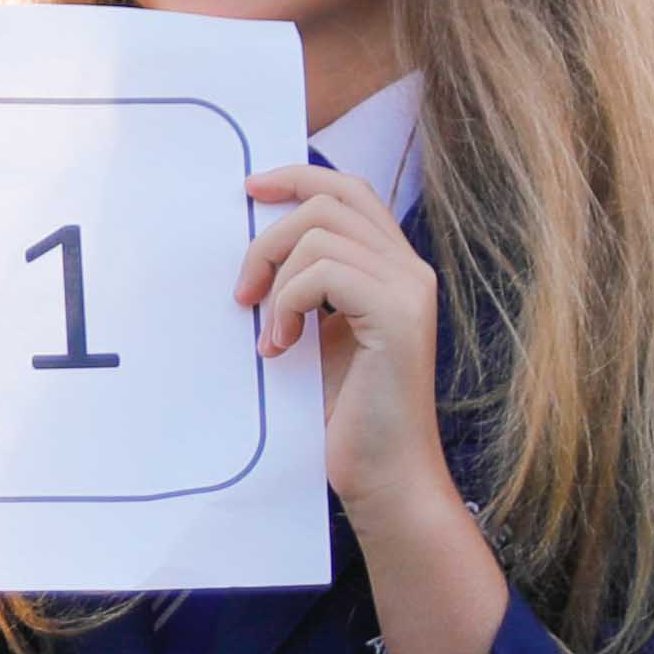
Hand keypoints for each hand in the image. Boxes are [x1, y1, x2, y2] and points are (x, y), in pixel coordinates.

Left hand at [238, 163, 468, 542]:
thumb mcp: (316, 336)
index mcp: (393, 269)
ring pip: (319, 234)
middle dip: (270, 236)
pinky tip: (282, 348)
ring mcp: (409, 289)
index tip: (249, 190)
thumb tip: (253, 244)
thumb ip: (303, 287)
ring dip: (276, 283)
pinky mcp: (398, 316)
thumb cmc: (344, 415)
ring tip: (272, 337)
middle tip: (243, 294)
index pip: (349, 191)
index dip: (297, 177)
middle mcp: (410, 270)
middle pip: (330, 200)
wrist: (383, 476)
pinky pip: (323, 273)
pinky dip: (288, 306)